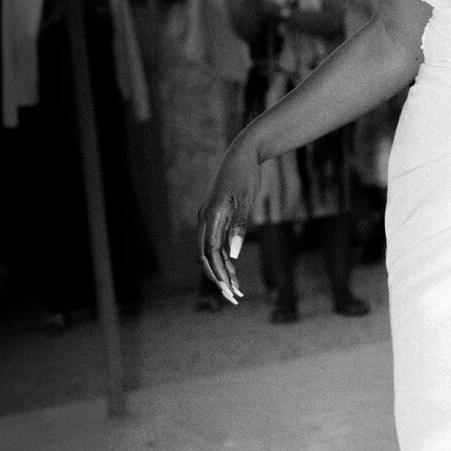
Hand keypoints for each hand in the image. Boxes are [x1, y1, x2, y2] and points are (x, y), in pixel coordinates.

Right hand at [197, 133, 263, 304]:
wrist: (243, 153)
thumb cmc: (246, 175)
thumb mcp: (246, 200)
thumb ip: (239, 227)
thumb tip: (232, 255)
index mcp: (211, 216)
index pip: (210, 254)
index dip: (219, 274)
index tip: (231, 290)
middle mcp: (204, 219)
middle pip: (206, 257)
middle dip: (219, 279)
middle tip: (234, 297)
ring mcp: (207, 218)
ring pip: (208, 252)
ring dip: (221, 271)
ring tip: (236, 289)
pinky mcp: (213, 216)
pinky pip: (213, 243)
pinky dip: (222, 258)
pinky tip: (233, 269)